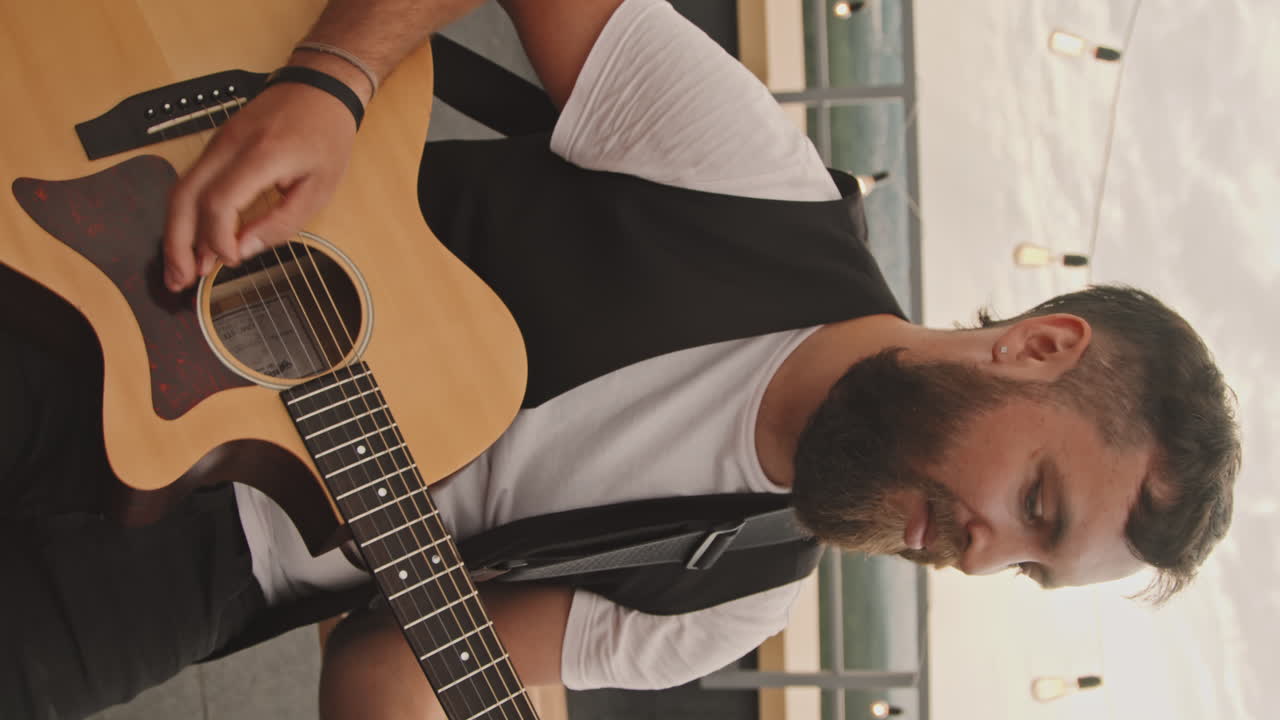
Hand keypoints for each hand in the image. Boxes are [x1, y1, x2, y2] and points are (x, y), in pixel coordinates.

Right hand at [163, 81, 358, 291]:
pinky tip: (193, 242)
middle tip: (180, 281)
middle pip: (184, 197)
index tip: (229, 261)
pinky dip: (186, 216)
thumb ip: (281, 223)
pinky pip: (192, 183)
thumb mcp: (319, 188)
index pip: (218, 201)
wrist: (318, 89)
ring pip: (180, 190)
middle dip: (177, 243)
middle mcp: (229, 146)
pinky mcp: (215, 146)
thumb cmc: (324, 136)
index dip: (217, 238)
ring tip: (180, 271)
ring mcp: (217, 143)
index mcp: (261, 155)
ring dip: (175, 233)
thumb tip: (243, 250)